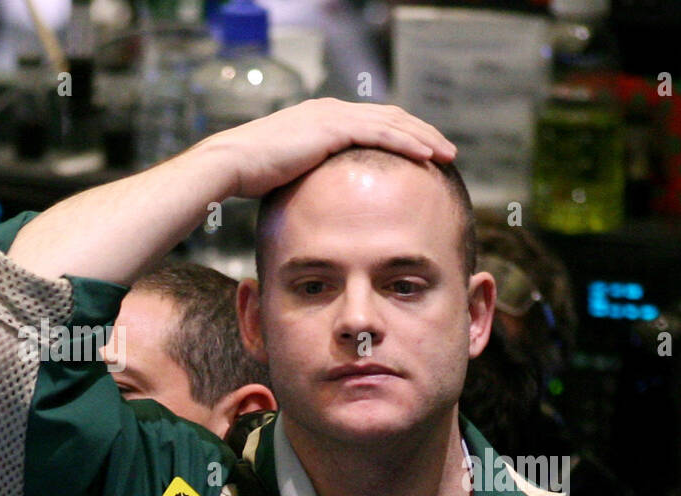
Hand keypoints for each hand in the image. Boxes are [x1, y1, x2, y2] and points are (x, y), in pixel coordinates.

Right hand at [197, 98, 456, 199]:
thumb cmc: (254, 179)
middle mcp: (332, 110)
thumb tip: (330, 201)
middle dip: (422, 133)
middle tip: (448, 151)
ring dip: (423, 138)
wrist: (232, 165)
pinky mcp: (333, 127)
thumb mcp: (294, 175)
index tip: (427, 153)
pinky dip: (408, 143)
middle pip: (391, 117)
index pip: (375, 123)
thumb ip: (317, 178)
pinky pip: (382, 133)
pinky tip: (428, 156)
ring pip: (393, 122)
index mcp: (324, 119)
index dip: (404, 136)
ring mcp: (333, 115)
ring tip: (448, 154)